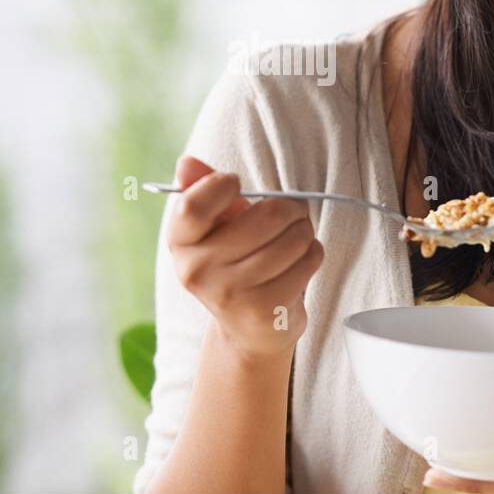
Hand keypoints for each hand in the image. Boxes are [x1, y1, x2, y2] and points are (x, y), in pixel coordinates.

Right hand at [166, 155, 324, 361]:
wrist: (246, 330)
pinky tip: (302, 259)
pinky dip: (313, 253)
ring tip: (298, 236)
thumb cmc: (233, 264)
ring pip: (293, 239)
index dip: (220, 186)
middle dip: (290, 208)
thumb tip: (187, 163)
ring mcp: (231, 293)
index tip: (236, 185)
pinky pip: (307, 262)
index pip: (192, 207)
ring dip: (305, 231)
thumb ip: (201, 191)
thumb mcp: (214, 227)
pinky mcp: (265, 310)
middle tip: (293, 211)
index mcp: (180, 243)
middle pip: (265, 218)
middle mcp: (198, 271)